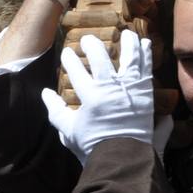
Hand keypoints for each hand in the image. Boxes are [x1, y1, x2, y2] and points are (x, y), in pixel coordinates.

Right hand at [40, 31, 153, 164]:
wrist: (124, 160)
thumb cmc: (94, 147)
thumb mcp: (69, 132)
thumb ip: (56, 111)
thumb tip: (45, 93)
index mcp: (91, 97)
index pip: (76, 71)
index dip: (70, 59)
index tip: (67, 52)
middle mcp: (111, 88)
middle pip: (101, 58)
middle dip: (92, 45)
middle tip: (87, 39)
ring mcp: (131, 90)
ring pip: (130, 57)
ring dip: (127, 42)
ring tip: (125, 32)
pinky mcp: (146, 94)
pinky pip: (146, 68)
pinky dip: (146, 54)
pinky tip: (145, 43)